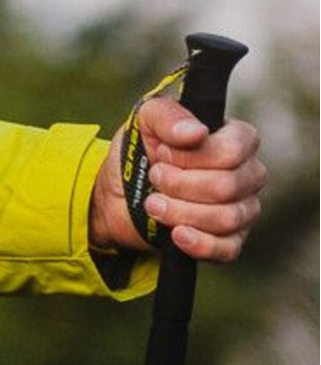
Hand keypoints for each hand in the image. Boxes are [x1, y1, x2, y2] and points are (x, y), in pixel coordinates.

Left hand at [89, 94, 266, 262]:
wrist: (116, 194)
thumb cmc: (140, 152)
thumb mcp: (144, 122)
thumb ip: (168, 115)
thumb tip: (195, 132)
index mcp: (237, 139)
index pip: (233, 150)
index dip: (191, 156)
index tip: (162, 153)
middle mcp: (247, 174)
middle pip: (227, 186)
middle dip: (179, 184)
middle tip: (155, 177)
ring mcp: (242, 210)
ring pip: (226, 218)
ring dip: (179, 211)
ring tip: (153, 203)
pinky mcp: (228, 241)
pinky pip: (227, 249)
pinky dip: (198, 243)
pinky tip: (176, 234)